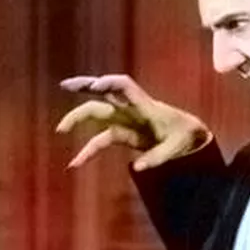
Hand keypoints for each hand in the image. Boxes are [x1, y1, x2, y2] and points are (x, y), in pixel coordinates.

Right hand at [57, 74, 211, 169]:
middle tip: (66, 87)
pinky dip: (87, 151)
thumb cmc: (185, 136)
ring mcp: (124, 120)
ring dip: (77, 117)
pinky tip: (75, 164)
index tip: (96, 86)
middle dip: (84, 88)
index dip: (109, 82)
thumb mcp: (177, 147)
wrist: (189, 137)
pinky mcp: (122, 134)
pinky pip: (99, 140)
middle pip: (102, 95)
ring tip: (60, 129)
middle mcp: (130, 109)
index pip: (125, 86)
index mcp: (144, 105)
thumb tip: (138, 167)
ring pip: (96, 113)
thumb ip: (158, 157)